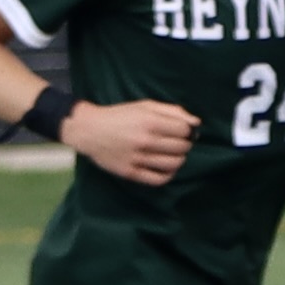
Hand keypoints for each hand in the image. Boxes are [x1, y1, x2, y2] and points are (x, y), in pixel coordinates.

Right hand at [68, 98, 194, 185]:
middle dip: (184, 144)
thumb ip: (172, 112)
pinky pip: (159, 179)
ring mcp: (137, 159)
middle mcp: (145, 141)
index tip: (181, 131)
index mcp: (149, 121)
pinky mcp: (130, 173)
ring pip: (173, 164)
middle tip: (177, 142)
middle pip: (181, 147)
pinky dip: (168, 174)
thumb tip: (196, 123)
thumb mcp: (145, 106)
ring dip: (179, 159)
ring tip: (173, 154)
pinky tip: (166, 167)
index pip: (185, 131)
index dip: (187, 131)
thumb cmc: (119, 116)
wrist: (88, 130)